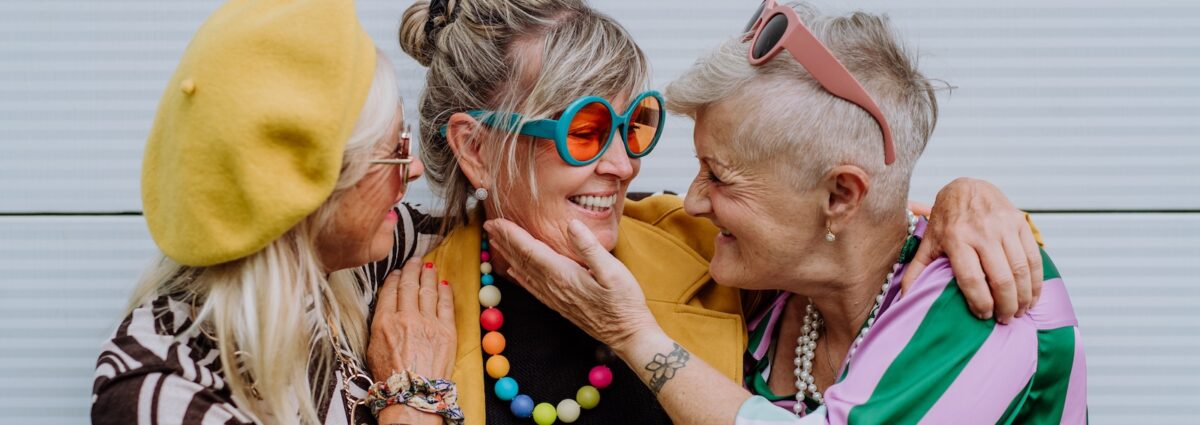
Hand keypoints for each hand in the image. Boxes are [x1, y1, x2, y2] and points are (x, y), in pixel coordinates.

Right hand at [367, 258, 455, 381]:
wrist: (412, 395)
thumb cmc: (389, 377)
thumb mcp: (372, 348)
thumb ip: (380, 324)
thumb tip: (388, 309)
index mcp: (384, 321)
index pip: (390, 291)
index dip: (395, 278)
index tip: (398, 272)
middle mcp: (406, 317)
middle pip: (409, 285)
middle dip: (412, 269)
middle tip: (415, 261)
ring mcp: (428, 322)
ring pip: (428, 291)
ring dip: (428, 276)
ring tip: (428, 266)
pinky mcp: (446, 330)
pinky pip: (446, 304)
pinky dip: (444, 291)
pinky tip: (443, 283)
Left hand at [484, 218, 660, 350]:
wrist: (628, 335)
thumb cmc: (624, 302)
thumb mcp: (613, 271)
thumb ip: (590, 248)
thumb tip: (571, 225)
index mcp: (563, 275)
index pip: (530, 251)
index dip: (512, 235)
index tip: (496, 221)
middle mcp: (554, 287)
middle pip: (522, 260)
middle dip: (504, 241)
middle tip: (488, 225)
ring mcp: (555, 297)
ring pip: (524, 273)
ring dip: (508, 256)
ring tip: (495, 242)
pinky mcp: (560, 304)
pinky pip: (532, 287)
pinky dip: (519, 276)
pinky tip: (513, 271)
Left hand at [900, 177, 1041, 323]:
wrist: (966, 187)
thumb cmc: (946, 220)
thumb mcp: (928, 243)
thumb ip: (916, 270)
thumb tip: (903, 299)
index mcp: (956, 239)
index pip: (972, 278)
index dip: (980, 302)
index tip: (983, 316)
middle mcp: (981, 232)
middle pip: (1000, 278)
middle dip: (1005, 305)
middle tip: (1004, 319)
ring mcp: (1004, 226)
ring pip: (1020, 269)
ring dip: (1023, 296)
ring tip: (1018, 311)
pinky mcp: (1020, 222)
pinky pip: (1034, 257)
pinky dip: (1036, 281)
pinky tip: (1032, 296)